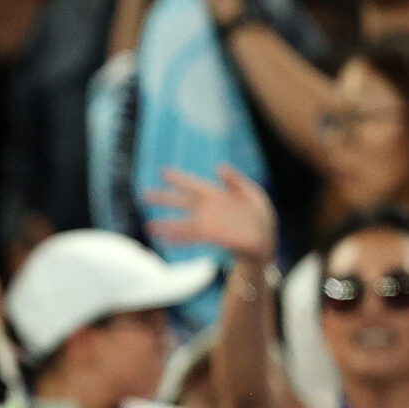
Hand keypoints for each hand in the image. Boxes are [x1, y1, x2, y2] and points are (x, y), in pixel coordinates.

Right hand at [143, 164, 277, 263]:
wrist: (264, 239)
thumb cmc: (258, 215)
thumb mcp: (252, 194)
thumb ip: (235, 181)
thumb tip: (218, 167)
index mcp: (215, 195)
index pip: (192, 184)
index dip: (178, 179)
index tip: (162, 172)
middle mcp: (207, 209)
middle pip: (181, 202)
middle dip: (163, 198)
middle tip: (144, 195)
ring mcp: (207, 224)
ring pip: (181, 224)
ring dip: (166, 225)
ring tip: (149, 227)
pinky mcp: (210, 237)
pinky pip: (190, 238)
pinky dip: (177, 239)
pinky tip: (165, 240)